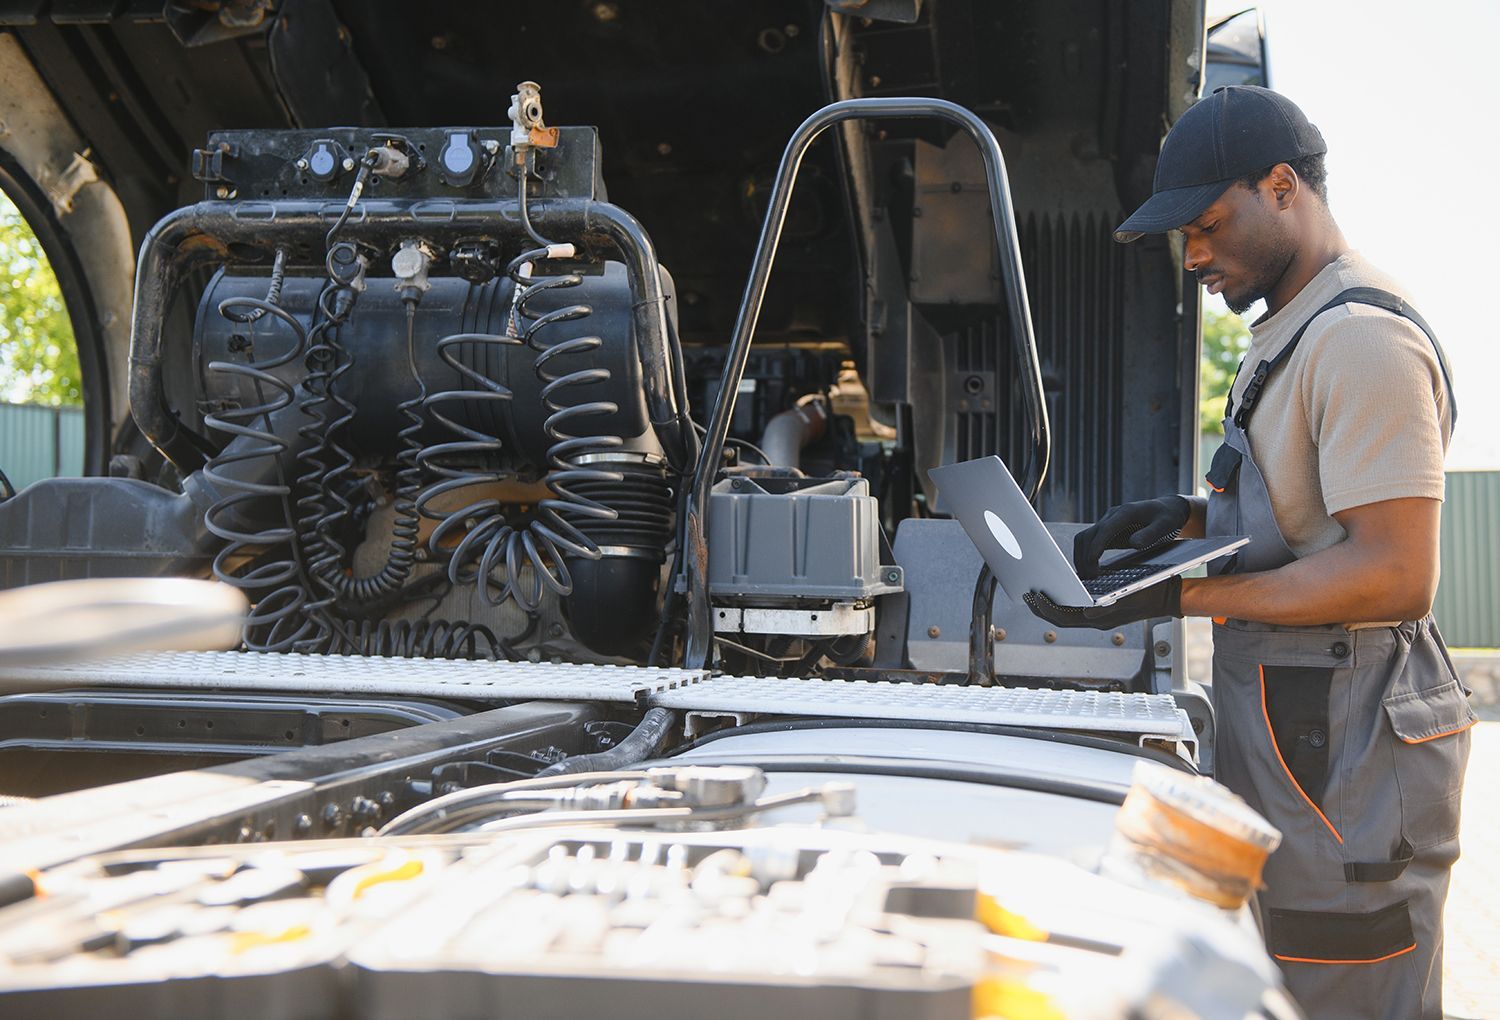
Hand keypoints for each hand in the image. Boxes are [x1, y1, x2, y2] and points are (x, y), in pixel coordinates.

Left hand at [1024, 576, 1181, 628]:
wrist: (1169, 595)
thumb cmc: (1151, 593)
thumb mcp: (1132, 596)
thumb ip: (1110, 606)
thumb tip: (1088, 614)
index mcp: (1101, 619)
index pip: (1065, 618)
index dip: (1046, 609)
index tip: (1034, 596)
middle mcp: (1097, 621)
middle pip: (1061, 619)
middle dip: (1041, 608)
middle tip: (1026, 594)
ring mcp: (1099, 617)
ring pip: (1067, 615)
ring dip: (1050, 605)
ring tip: (1035, 592)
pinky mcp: (1102, 610)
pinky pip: (1076, 609)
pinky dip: (1063, 601)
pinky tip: (1057, 589)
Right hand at [1073, 495, 1190, 578]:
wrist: (1167, 507)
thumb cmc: (1167, 516)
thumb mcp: (1165, 524)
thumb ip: (1150, 534)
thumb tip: (1134, 543)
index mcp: (1126, 512)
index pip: (1104, 530)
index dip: (1095, 547)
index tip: (1092, 563)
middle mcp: (1112, 516)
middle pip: (1088, 535)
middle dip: (1084, 556)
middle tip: (1090, 576)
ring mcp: (1108, 522)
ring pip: (1084, 538)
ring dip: (1081, 556)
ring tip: (1087, 575)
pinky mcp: (1107, 530)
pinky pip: (1090, 541)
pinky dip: (1086, 554)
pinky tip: (1090, 568)